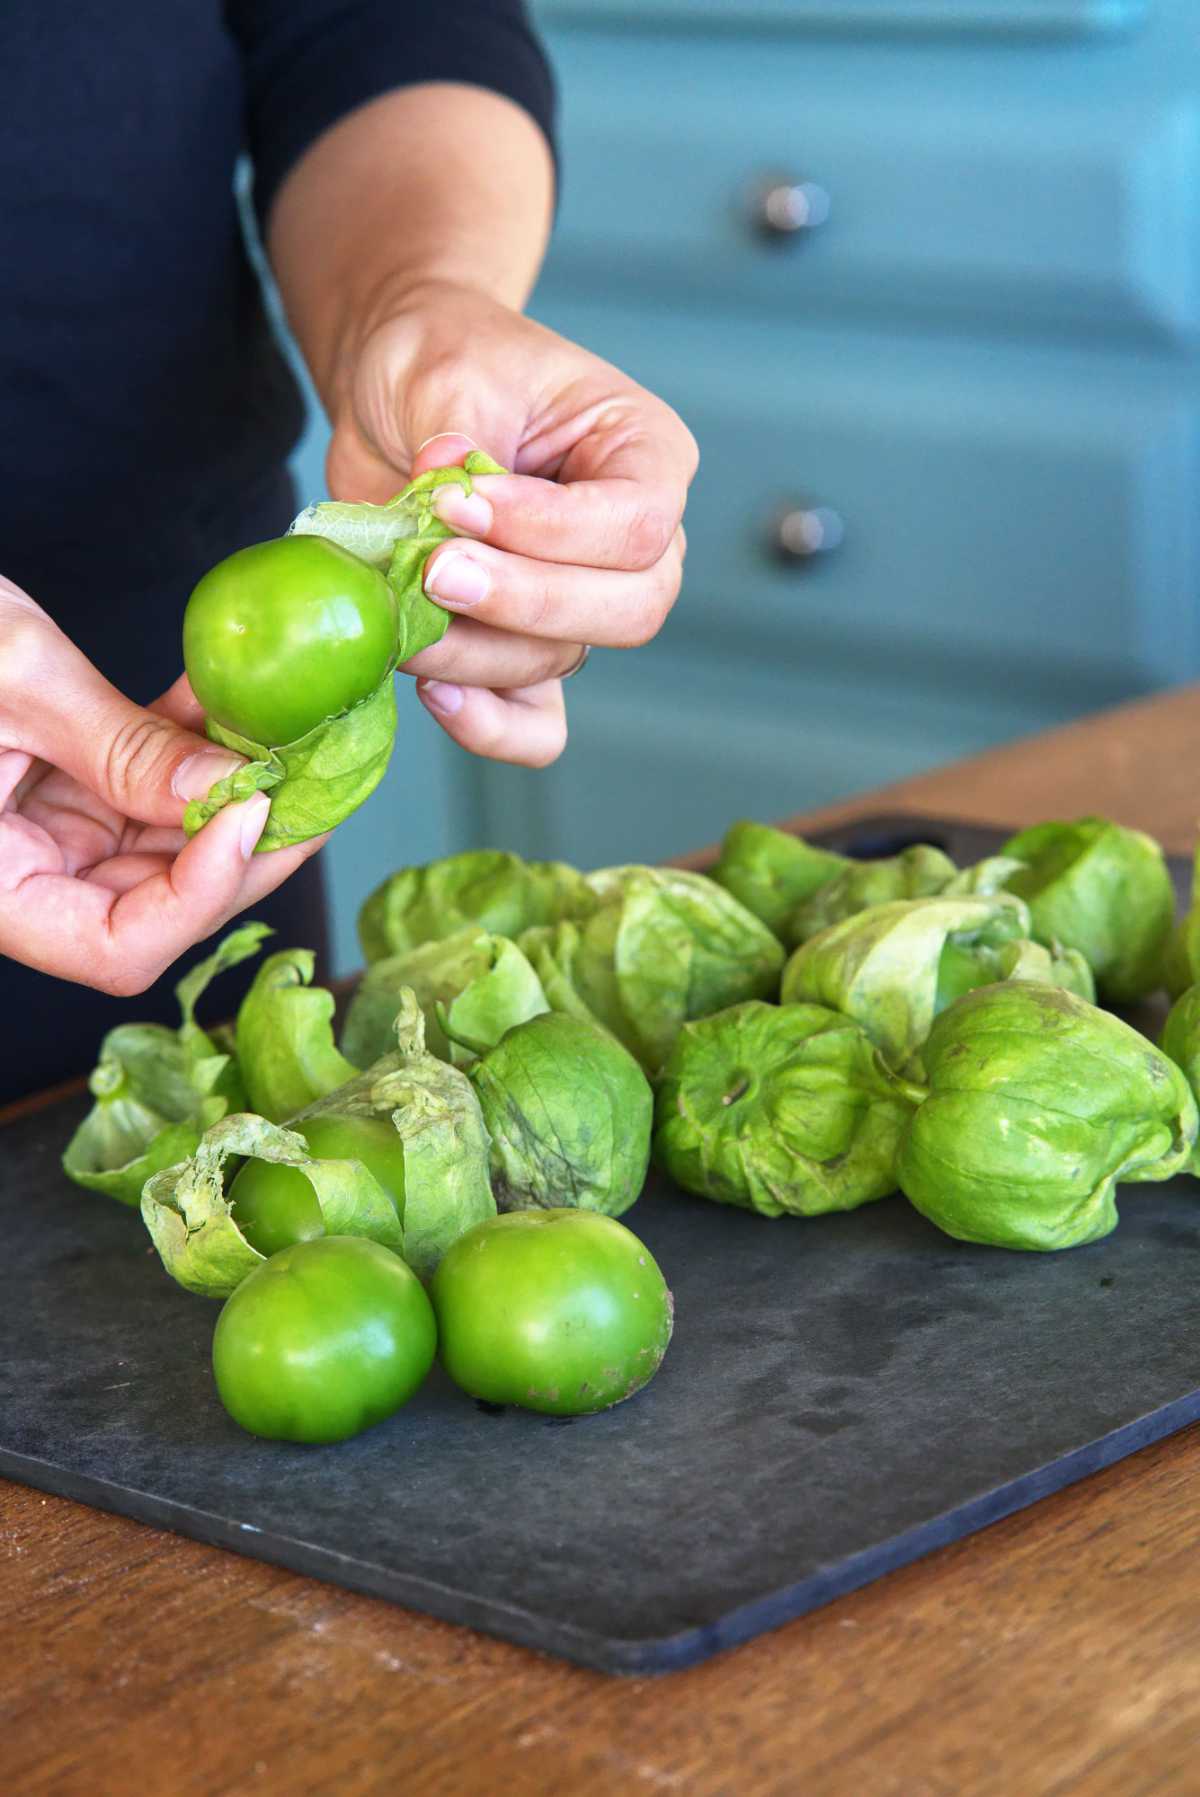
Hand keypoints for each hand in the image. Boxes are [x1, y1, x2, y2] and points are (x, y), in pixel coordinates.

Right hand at [0, 578, 322, 994]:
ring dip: (234, 793)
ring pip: (165, 848)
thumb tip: (236, 787)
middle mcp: (18, 880)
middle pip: (159, 908)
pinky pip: (142, 790)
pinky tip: (239, 702)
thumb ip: (122, 745)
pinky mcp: (58, 791)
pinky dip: (193, 750)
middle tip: (323, 778)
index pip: (116, 948)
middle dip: (248, 846)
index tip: (253, 812)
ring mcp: (42, 838)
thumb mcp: (11, 675)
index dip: (200, 895)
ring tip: (298, 732)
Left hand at [325, 283, 697, 767]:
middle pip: (627, 609)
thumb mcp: (450, 369)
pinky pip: (534, 725)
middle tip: (436, 571)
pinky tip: (435, 692)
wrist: (399, 393)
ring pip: (562, 660)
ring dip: (475, 650)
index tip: (459, 501)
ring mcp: (583, 605)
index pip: (638, 524)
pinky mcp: (523, 651)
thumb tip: (447, 492)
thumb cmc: (445, 358)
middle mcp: (633, 543)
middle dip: (526, 603)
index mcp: (646, 456)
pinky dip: (490, 726)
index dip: (552, 532)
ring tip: (401, 605)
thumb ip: (457, 436)